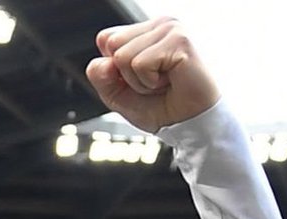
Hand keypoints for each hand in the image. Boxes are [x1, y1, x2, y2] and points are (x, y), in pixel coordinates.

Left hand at [86, 18, 219, 133]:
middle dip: (126, 76)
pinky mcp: (178, 40)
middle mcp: (157, 25)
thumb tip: (101, 62)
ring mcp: (169, 29)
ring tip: (161, 83)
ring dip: (139, 82)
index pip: (106, 39)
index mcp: (144, 31)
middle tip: (152, 83)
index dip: (114, 70)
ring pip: (124, 56)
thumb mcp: (117, 95)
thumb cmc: (160, 107)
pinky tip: (169, 82)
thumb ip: (100, 77)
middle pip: (113, 46)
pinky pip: (140, 64)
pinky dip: (149, 83)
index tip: (139, 79)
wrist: (186, 124)